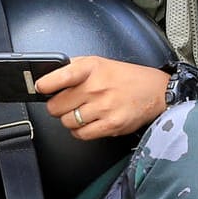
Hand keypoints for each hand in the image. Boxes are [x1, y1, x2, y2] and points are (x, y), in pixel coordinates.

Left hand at [37, 55, 168, 139]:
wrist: (156, 91)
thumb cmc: (124, 77)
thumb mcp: (97, 63)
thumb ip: (71, 69)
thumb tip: (45, 79)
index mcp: (90, 68)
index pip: (56, 78)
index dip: (44, 85)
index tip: (41, 88)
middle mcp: (96, 87)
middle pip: (55, 106)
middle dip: (58, 106)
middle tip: (68, 103)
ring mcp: (104, 107)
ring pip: (66, 122)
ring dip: (70, 119)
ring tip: (82, 112)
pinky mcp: (111, 125)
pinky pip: (81, 134)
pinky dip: (80, 131)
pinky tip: (88, 122)